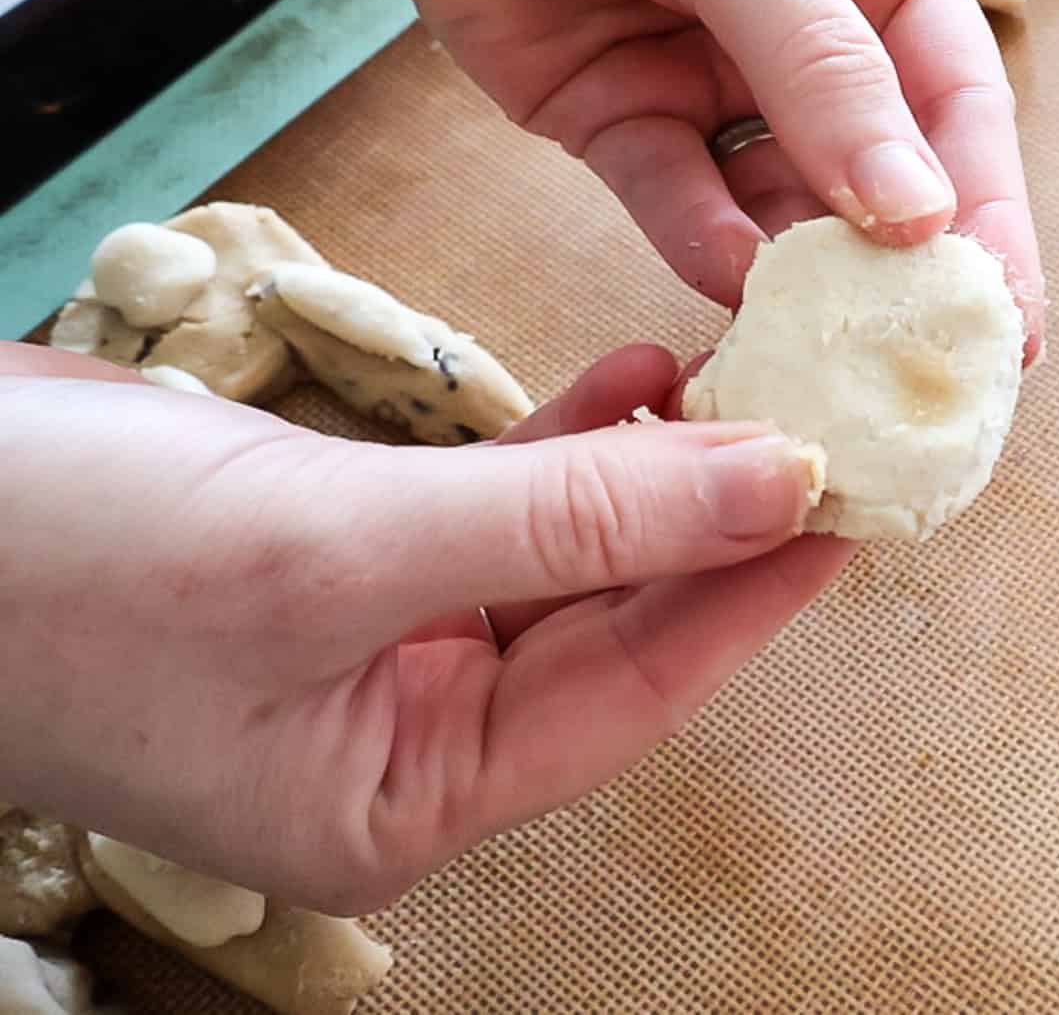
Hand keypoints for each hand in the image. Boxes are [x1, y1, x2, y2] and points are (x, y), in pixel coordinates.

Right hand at [0, 342, 849, 914]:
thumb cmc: (61, 570)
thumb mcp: (340, 546)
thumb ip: (573, 520)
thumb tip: (769, 483)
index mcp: (401, 799)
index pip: (633, 691)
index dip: (753, 590)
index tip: (859, 504)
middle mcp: (398, 741)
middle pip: (611, 627)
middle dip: (714, 523)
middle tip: (828, 425)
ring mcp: (369, 649)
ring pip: (562, 560)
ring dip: (649, 470)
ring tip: (745, 383)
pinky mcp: (339, 558)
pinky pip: (492, 510)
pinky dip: (564, 446)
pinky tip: (633, 379)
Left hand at [311, 0, 1045, 356]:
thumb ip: (825, 73)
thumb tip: (918, 217)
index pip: (958, 116)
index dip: (989, 217)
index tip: (1009, 317)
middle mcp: (809, 41)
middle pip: (876, 184)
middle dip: (898, 277)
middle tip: (923, 375)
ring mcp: (710, 84)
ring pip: (777, 213)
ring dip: (799, 282)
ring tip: (824, 350)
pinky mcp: (614, 117)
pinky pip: (674, 202)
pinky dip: (702, 246)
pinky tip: (728, 280)